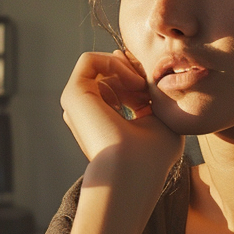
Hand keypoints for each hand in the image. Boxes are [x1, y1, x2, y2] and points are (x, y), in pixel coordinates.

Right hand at [61, 50, 181, 176]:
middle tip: (153, 87)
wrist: (131, 172)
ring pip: (102, 67)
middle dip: (136, 72)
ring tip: (145, 90)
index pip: (122, 84)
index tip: (159, 85)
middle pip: (113, 74)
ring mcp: (79, 105)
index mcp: (108, 120)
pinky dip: (114, 63)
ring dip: (128, 70)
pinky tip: (135, 83)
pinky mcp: (73, 95)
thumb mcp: (161, 121)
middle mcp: (90, 113)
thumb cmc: (152, 156)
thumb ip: (153, 98)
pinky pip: (89, 61)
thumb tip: (139, 74)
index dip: (142, 76)